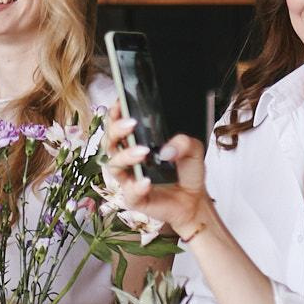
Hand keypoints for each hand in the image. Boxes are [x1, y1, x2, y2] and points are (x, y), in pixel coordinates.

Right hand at [105, 112, 211, 240]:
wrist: (194, 200)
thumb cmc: (187, 172)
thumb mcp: (193, 150)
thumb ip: (185, 142)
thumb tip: (168, 149)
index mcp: (136, 143)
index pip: (118, 126)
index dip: (114, 114)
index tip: (120, 103)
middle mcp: (128, 160)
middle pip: (109, 142)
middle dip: (115, 130)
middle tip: (131, 124)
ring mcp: (129, 179)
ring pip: (114, 165)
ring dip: (126, 156)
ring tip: (143, 152)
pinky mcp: (134, 198)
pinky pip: (129, 192)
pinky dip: (136, 186)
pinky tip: (146, 181)